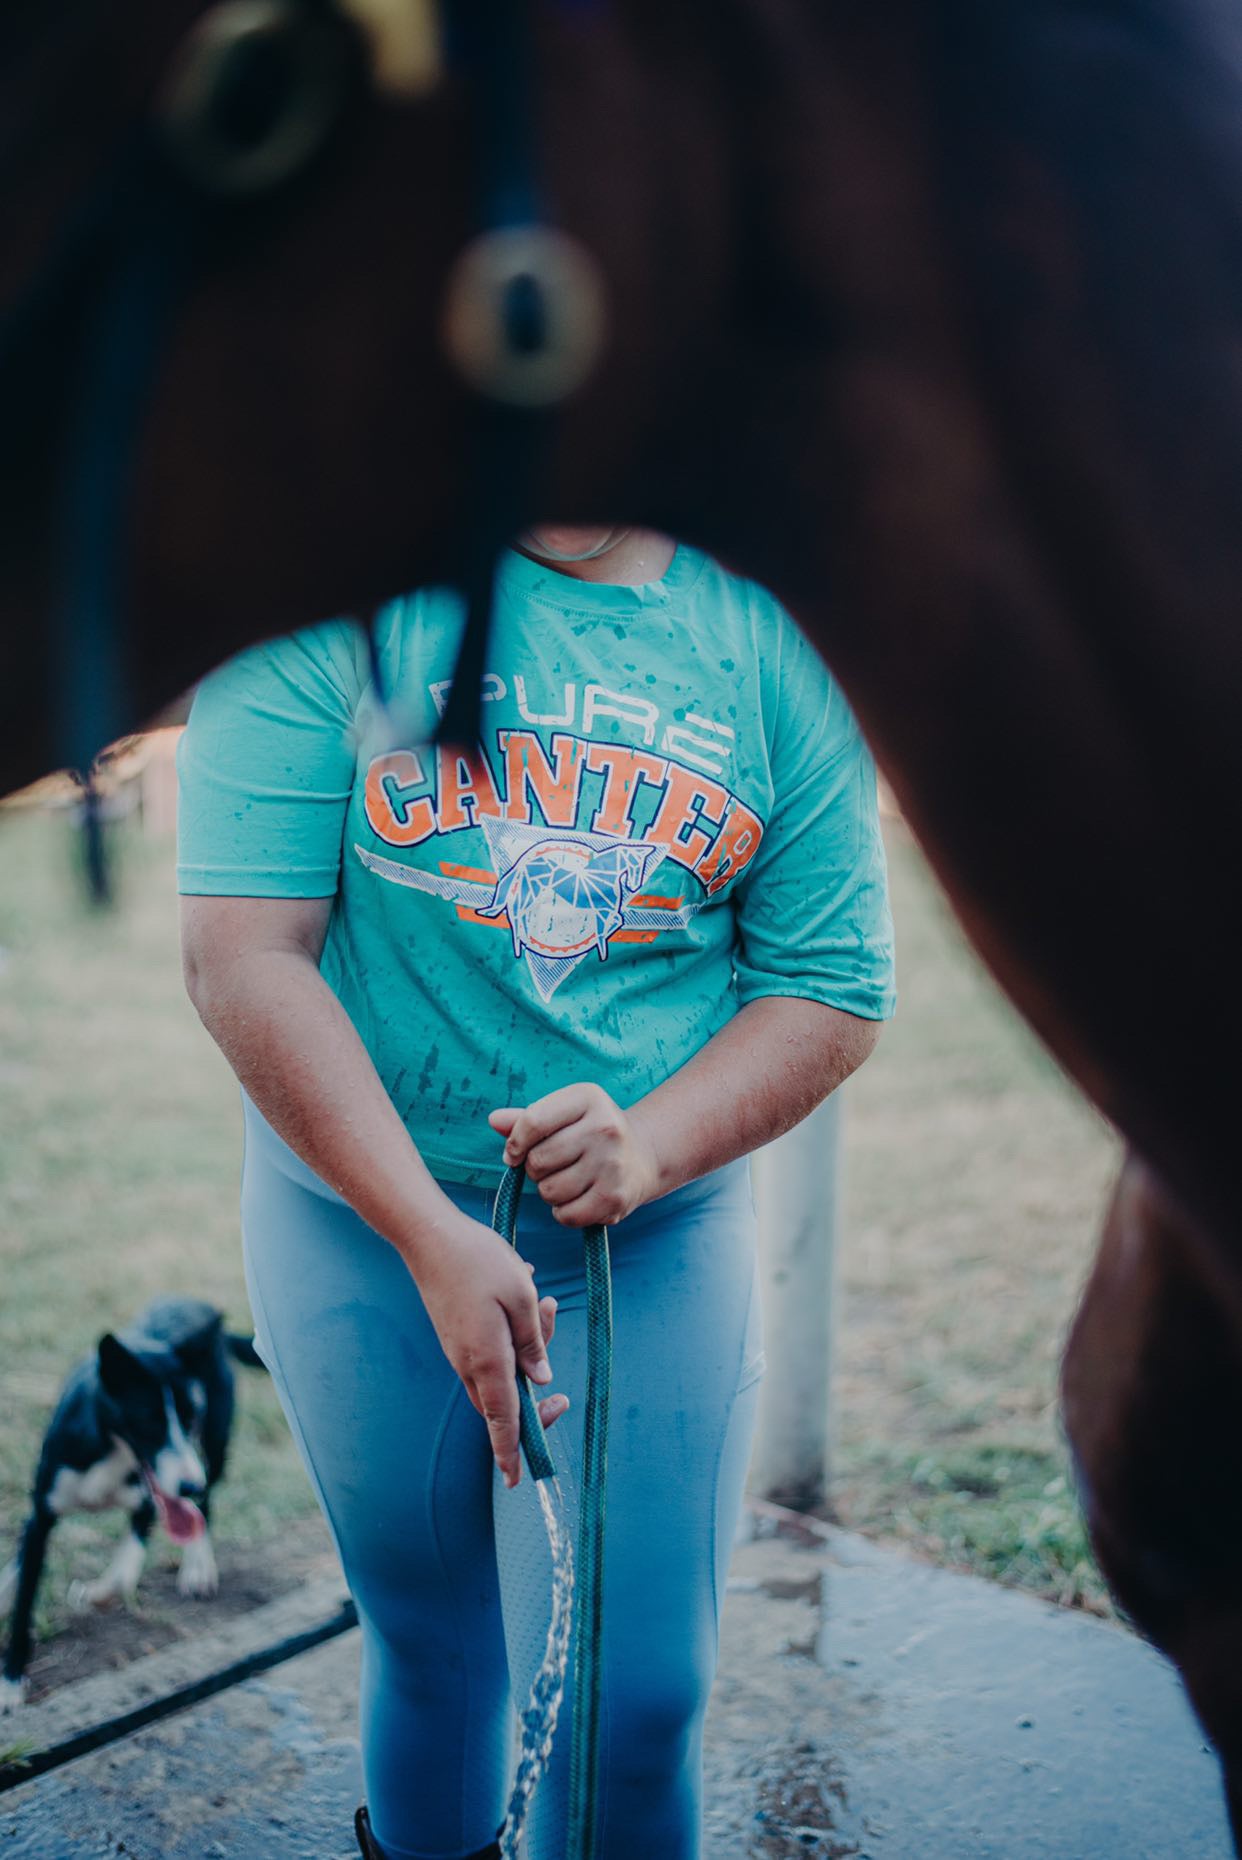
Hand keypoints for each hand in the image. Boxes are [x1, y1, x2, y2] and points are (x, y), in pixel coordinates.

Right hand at [407, 1207, 567, 1487]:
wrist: (430, 1237)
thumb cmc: (479, 1263)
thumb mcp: (520, 1296)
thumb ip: (533, 1342)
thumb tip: (541, 1379)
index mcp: (488, 1360)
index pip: (504, 1419)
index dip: (512, 1451)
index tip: (520, 1480)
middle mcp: (470, 1363)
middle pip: (508, 1397)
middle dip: (539, 1377)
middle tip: (551, 1317)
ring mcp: (460, 1350)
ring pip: (503, 1368)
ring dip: (530, 1344)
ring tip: (542, 1297)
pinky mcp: (458, 1335)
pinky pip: (492, 1348)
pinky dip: (513, 1329)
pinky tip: (523, 1287)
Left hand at [489, 1083, 659, 1226]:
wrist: (643, 1155)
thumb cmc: (591, 1132)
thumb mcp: (564, 1114)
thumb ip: (527, 1118)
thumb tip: (493, 1120)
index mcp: (587, 1098)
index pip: (532, 1122)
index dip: (515, 1143)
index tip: (516, 1153)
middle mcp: (604, 1128)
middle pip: (537, 1159)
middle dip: (535, 1168)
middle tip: (554, 1165)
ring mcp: (612, 1164)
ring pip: (548, 1190)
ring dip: (549, 1191)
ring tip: (569, 1180)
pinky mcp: (615, 1197)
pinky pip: (566, 1215)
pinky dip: (563, 1211)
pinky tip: (577, 1197)